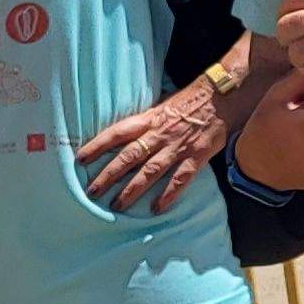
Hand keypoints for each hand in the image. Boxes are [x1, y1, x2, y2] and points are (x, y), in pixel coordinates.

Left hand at [77, 81, 227, 213]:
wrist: (222, 95)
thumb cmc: (191, 99)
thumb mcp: (162, 104)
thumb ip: (146, 121)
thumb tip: (126, 134)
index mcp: (149, 118)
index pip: (117, 132)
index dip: (98, 145)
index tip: (80, 158)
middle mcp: (160, 134)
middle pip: (129, 156)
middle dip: (109, 175)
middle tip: (92, 191)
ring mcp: (178, 147)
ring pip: (150, 171)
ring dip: (132, 190)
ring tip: (117, 206)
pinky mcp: (196, 156)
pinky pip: (180, 179)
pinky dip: (168, 195)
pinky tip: (157, 209)